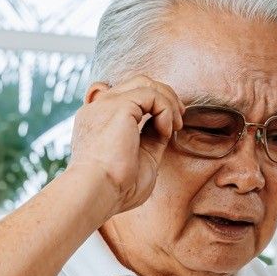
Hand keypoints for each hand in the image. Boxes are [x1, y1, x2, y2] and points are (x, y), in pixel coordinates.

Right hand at [67, 75, 184, 217]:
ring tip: (176, 126)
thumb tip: (164, 129)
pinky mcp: (118, 105)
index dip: (152, 105)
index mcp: (97, 122)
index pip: (127, 98)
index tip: (167, 127)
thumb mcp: (138, 160)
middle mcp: (99, 109)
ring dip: (168, 102)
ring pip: (146, 83)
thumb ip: (148, 141)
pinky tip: (166, 131)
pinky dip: (166, 110)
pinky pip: (152, 94)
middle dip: (164, 97)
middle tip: (179, 121)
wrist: (97, 191)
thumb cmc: (115, 189)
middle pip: (137, 84)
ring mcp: (106, 104)